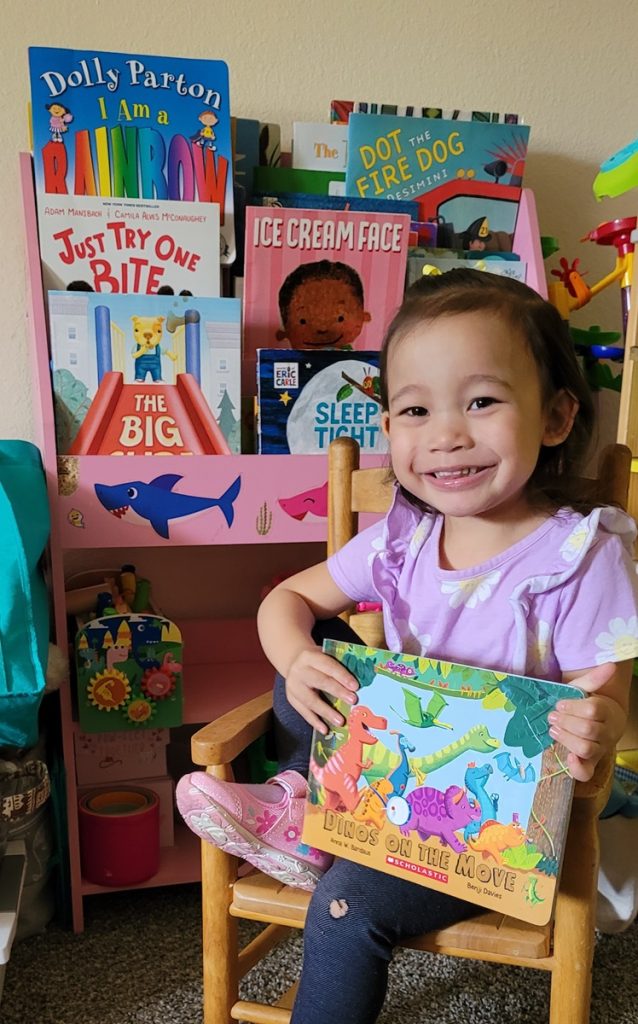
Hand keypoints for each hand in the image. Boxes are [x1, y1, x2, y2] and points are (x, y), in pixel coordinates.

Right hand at [285, 646, 358, 734]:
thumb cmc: (317, 662)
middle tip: (353, 701)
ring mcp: (293, 685)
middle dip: (338, 691)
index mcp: (310, 656)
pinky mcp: (291, 698)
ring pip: (310, 700)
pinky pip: (303, 712)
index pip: (328, 665)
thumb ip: (338, 666)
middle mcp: (299, 670)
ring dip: (326, 712)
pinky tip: (325, 729)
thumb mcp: (324, 656)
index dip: (342, 675)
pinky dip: (314, 721)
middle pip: (320, 681)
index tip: (355, 686)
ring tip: (340, 721)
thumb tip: (358, 683)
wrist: (294, 662)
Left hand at [548, 663, 628, 781]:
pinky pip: (586, 772)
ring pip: (586, 748)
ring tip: (553, 730)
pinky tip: (568, 758)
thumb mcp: (585, 690)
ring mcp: (599, 749)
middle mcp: (605, 733)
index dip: (574, 707)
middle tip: (552, 716)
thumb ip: (594, 679)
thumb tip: (611, 665)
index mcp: (606, 712)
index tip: (560, 703)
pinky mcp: (589, 763)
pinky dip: (576, 767)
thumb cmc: (584, 704)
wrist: (596, 723)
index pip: (593, 710)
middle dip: (566, 722)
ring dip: (566, 738)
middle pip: (588, 730)